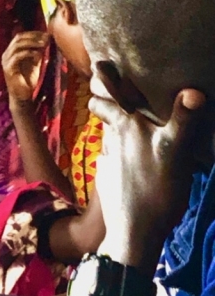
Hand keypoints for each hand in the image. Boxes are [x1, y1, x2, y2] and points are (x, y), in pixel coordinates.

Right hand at [2, 32, 46, 102]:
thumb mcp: (35, 63)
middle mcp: (7, 54)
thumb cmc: (28, 81)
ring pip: (18, 45)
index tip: (46, 34)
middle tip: (46, 38)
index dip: (33, 34)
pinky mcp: (8, 68)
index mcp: (12, 51)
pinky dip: (29, 53)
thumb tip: (45, 40)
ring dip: (32, 43)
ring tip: (43, 44)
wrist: (23, 97)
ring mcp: (6, 61)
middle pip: (18, 38)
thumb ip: (37, 52)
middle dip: (33, 36)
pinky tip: (38, 54)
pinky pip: (18, 56)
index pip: (21, 36)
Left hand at [91, 81, 205, 274]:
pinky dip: (118, 148)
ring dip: (113, 122)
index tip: (101, 62)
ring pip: (107, 128)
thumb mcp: (176, 153)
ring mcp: (108, 155)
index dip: (100, 76)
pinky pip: (111, 151)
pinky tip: (133, 155)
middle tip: (115, 87)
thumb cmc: (156, 188)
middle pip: (101, 106)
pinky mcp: (109, 174)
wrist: (134, 233)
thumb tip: (195, 92)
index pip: (102, 91)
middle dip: (103, 96)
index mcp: (125, 123)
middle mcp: (111, 135)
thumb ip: (183, 120)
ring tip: (132, 121)